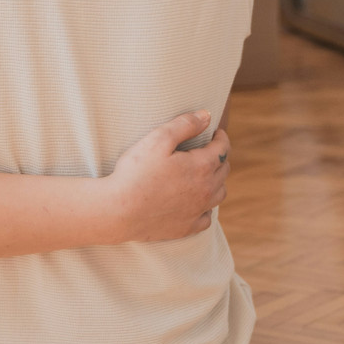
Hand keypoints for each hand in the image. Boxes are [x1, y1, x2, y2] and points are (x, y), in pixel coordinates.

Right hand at [103, 111, 229, 242]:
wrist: (119, 211)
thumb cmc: (136, 172)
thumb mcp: (157, 139)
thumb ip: (184, 125)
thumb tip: (207, 116)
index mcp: (202, 167)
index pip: (223, 148)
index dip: (221, 137)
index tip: (216, 131)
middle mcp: (206, 190)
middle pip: (224, 170)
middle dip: (220, 157)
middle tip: (209, 150)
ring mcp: (198, 211)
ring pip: (220, 194)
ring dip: (218, 181)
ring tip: (207, 174)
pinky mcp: (187, 227)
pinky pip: (207, 217)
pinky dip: (207, 207)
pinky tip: (197, 203)